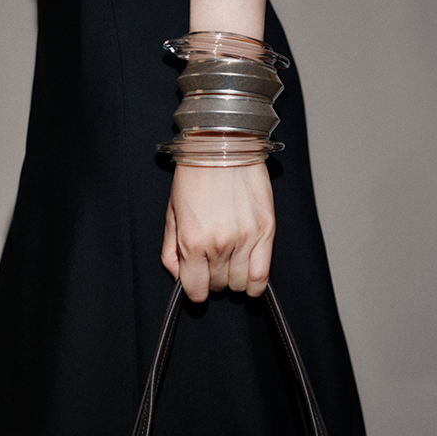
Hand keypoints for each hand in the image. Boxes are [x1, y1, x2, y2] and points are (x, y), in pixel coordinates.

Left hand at [161, 163, 275, 301]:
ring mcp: (245, 240)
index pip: (195, 289)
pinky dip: (255, 285)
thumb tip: (178, 275)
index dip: (195, 290)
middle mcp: (220, 245)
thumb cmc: (195, 174)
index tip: (197, 284)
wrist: (223, 145)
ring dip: (234, 279)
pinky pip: (262, 275)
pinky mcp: (266, 231)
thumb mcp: (172, 213)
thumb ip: (171, 250)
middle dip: (213, 279)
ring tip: (230, 264)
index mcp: (193, 242)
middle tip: (212, 264)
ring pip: (240, 283)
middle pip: (219, 285)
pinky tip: (250, 281)